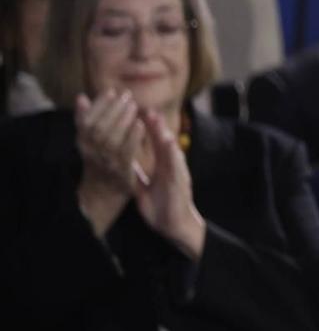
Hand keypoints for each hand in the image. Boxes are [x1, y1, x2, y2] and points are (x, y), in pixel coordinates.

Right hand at [74, 90, 144, 195]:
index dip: (97, 105)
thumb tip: (81, 97)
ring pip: (110, 139)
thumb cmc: (100, 159)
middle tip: (126, 95)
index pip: (85, 121)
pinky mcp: (121, 171)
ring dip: (122, 120)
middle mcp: (90, 152)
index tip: (111, 91)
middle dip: (112, 109)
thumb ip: (85, 119)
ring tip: (133, 106)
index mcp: (82, 143)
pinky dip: (133, 137)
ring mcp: (105, 162)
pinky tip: (140, 124)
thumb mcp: (89, 140)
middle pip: (98, 128)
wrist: (103, 192)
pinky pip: (126, 152)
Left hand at [132, 110, 204, 259]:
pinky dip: (172, 152)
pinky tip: (169, 141)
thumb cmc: (161, 206)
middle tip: (145, 104)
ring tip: (155, 116)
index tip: (136, 112)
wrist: (174, 225)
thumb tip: (125, 163)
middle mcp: (171, 165)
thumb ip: (137, 174)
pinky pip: (176, 164)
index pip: (153, 143)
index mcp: (162, 165)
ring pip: (169, 148)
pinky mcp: (180, 181)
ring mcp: (177, 171)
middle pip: (162, 139)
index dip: (145, 128)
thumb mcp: (143, 188)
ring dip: (163, 131)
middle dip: (154, 123)